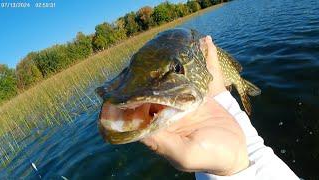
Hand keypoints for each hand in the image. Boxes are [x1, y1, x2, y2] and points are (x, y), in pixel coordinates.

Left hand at [141, 36, 248, 175]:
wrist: (237, 151)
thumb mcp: (185, 154)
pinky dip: (204, 58)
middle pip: (157, 88)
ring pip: (178, 78)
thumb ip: (163, 143)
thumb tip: (138, 129)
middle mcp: (169, 111)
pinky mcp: (201, 95)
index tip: (130, 77)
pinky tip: (204, 42)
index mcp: (160, 125)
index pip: (140, 107)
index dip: (133, 94)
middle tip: (152, 52)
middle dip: (153, 72)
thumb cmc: (210, 156)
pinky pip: (201, 74)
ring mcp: (185, 101)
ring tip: (175, 42)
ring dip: (177, 61)